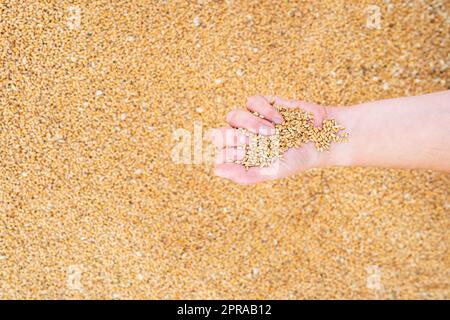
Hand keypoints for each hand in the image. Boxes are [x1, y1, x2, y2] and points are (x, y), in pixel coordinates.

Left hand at [210, 95, 331, 183]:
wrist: (322, 138)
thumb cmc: (296, 159)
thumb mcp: (271, 171)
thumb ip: (244, 175)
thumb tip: (216, 170)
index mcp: (241, 156)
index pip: (219, 152)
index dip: (227, 152)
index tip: (245, 154)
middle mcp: (242, 137)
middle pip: (219, 133)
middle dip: (232, 137)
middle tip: (250, 141)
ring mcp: (251, 119)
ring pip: (233, 115)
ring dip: (250, 124)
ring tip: (271, 133)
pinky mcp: (263, 103)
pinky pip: (252, 101)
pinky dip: (265, 110)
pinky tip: (280, 120)